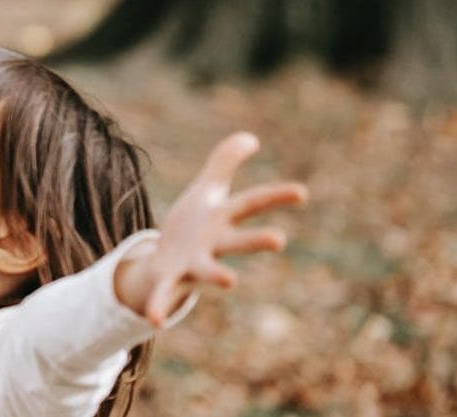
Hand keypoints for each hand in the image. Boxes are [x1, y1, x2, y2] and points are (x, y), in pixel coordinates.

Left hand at [113, 132, 308, 325]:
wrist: (168, 262)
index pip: (251, 203)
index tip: (302, 191)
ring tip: (230, 280)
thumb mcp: (207, 189)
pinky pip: (164, 294)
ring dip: (218, 274)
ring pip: (208, 269)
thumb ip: (224, 163)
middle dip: (256, 239)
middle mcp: (214, 244)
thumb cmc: (194, 224)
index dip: (275, 196)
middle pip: (238, 240)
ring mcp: (194, 264)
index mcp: (222, 220)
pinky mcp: (170, 278)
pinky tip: (154, 320)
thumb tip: (249, 137)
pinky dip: (159, 305)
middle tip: (279, 239)